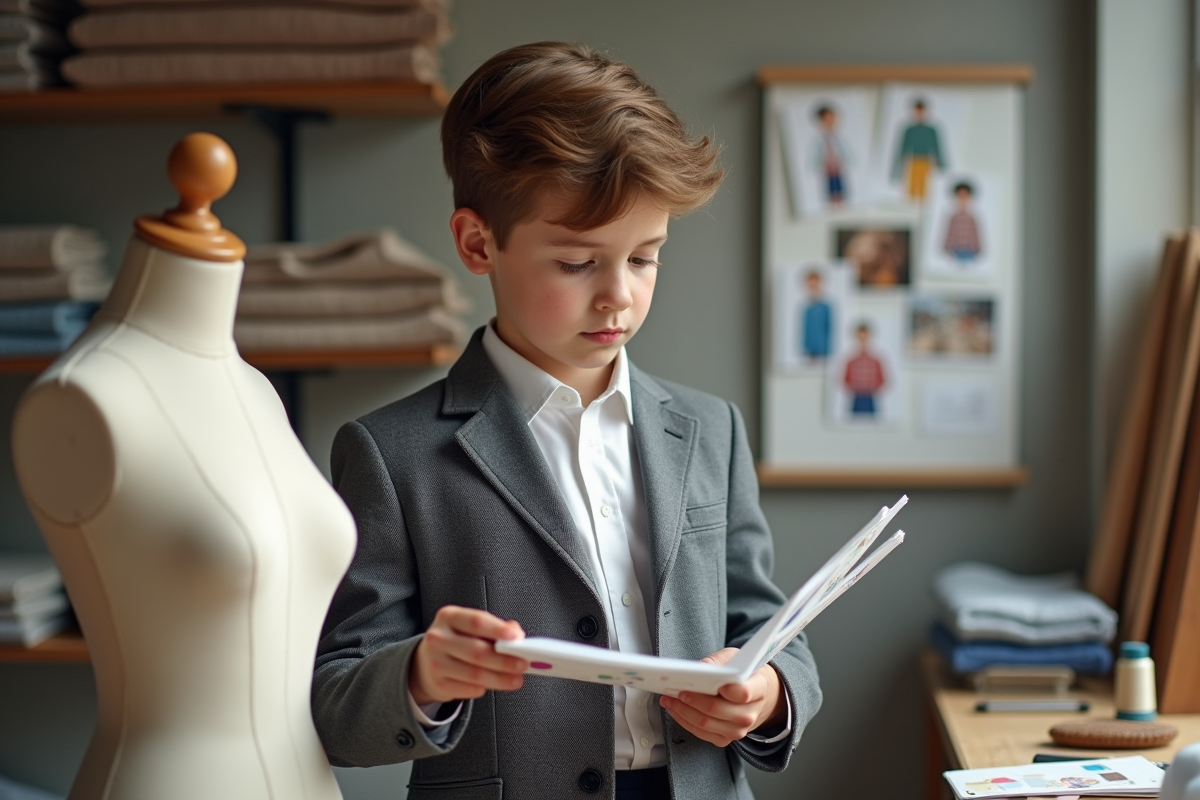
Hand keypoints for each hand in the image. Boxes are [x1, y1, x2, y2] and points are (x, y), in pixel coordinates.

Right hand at [409, 605, 527, 705]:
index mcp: (449, 617)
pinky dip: (484, 688)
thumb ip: (495, 628)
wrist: (425, 663)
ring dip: (500, 678)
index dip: (498, 630)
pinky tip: (491, 684)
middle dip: (504, 660)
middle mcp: (438, 638)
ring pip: (474, 674)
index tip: (517, 638)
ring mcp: (435, 662)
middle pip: (476, 651)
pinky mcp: (438, 684)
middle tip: (523, 664)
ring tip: (516, 679)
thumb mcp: (470, 627)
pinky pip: (468, 689)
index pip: (476, 621)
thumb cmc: (456, 641)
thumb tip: (517, 634)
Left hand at [659, 648, 786, 747]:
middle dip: (693, 699)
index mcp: (758, 689)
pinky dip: (684, 720)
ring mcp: (738, 730)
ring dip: (683, 711)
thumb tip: (700, 667)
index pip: (742, 693)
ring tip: (669, 699)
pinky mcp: (724, 739)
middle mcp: (749, 714)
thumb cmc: (743, 672)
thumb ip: (718, 661)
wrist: (753, 695)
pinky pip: (701, 733)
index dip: (725, 689)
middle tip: (677, 690)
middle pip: (717, 710)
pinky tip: (675, 709)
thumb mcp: (735, 658)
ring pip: (705, 723)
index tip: (707, 681)